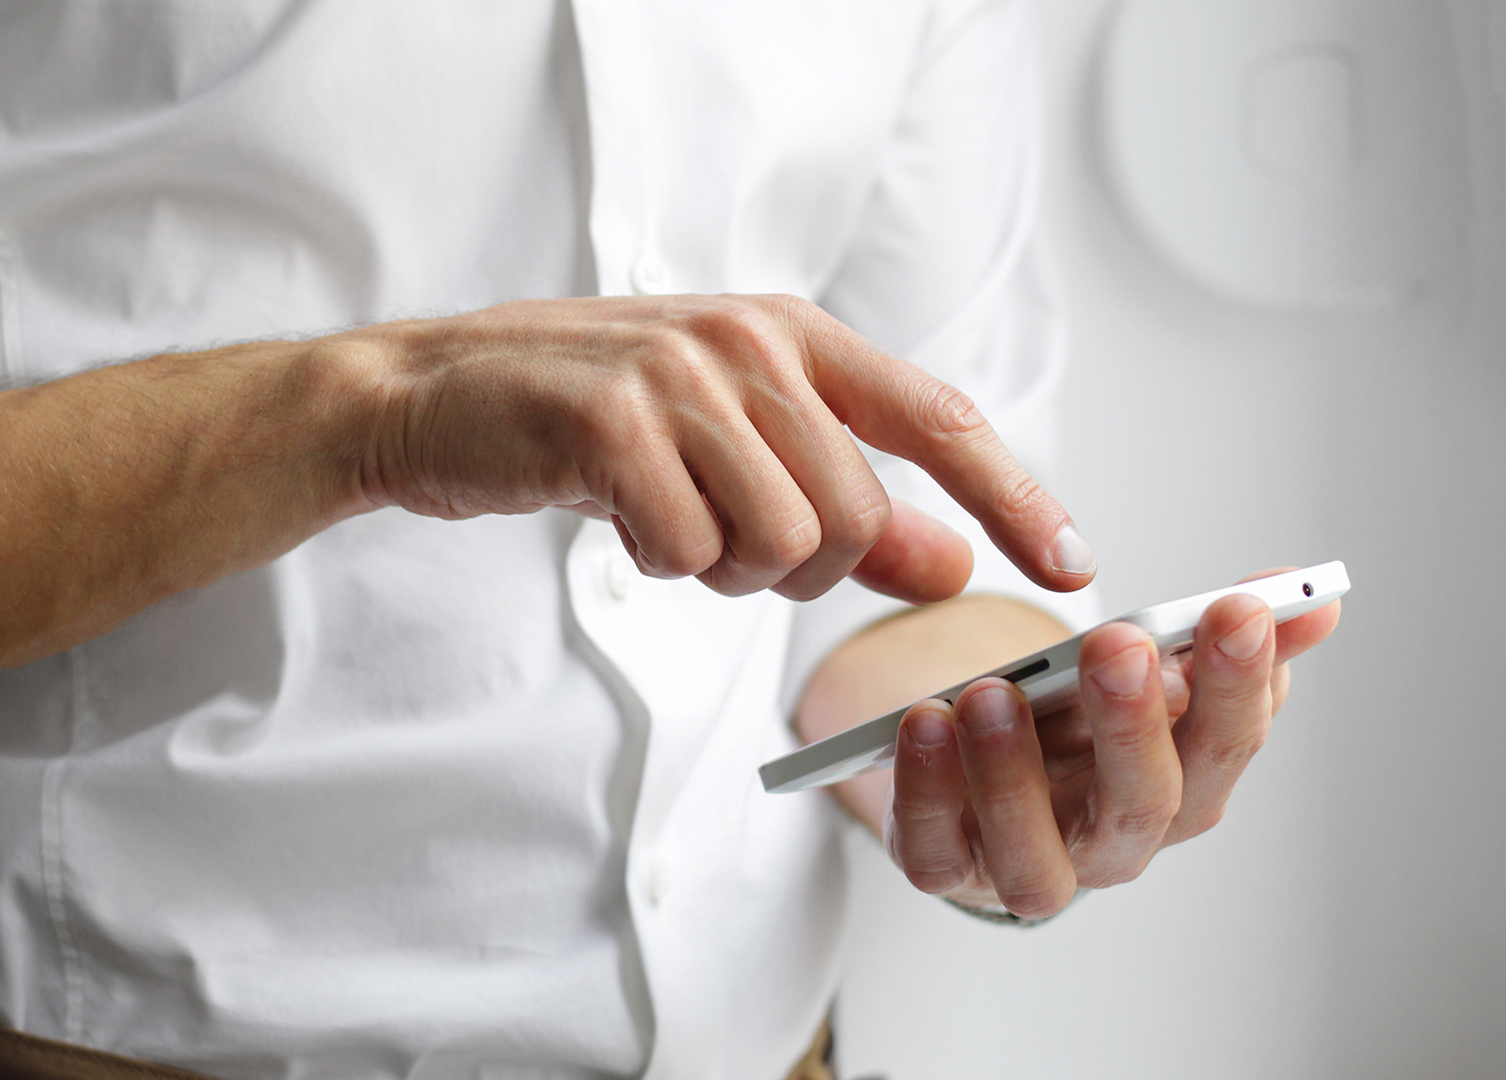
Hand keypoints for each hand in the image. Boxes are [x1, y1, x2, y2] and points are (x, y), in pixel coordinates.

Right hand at [338, 294, 1095, 602]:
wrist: (435, 395)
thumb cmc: (590, 421)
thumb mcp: (732, 448)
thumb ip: (849, 504)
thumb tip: (952, 565)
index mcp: (792, 333)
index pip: (939, 419)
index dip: (1014, 497)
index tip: (1070, 566)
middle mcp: (749, 341)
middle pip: (853, 516)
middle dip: (797, 567)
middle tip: (720, 538)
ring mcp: (680, 375)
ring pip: (780, 543)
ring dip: (722, 568)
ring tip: (665, 518)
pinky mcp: (611, 423)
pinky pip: (689, 552)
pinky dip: (658, 563)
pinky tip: (615, 515)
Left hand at [883, 572, 1341, 916]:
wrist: (982, 772)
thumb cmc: (1078, 726)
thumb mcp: (1146, 672)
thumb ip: (1218, 636)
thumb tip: (1316, 596)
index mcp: (1181, 788)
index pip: (1226, 744)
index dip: (1239, 682)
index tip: (1238, 608)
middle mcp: (1114, 842)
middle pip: (1142, 805)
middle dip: (1134, 724)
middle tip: (1119, 645)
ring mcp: (1029, 865)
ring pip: (1035, 854)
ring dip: (1014, 773)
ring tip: (993, 692)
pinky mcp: (947, 868)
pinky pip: (934, 853)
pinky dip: (926, 792)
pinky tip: (924, 722)